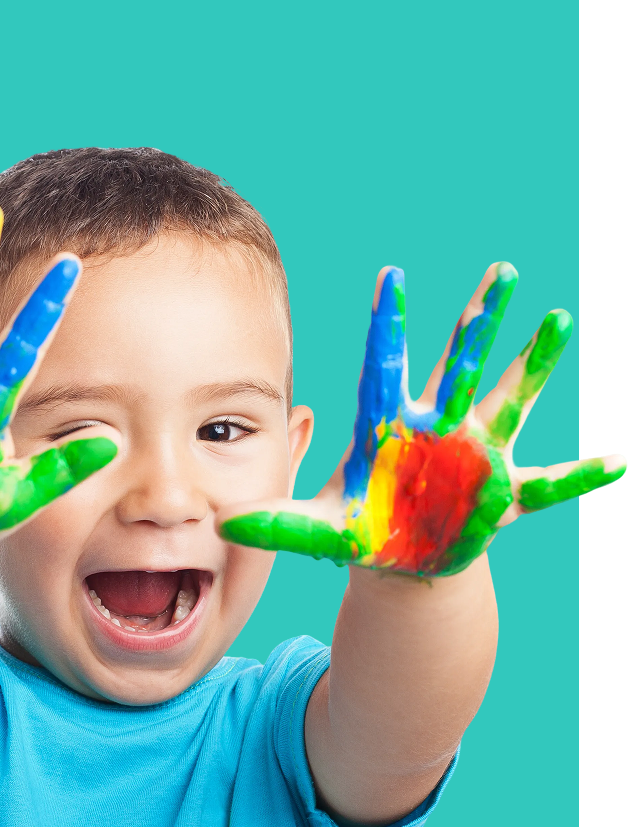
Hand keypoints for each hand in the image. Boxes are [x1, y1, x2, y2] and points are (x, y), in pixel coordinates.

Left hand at [218, 263, 626, 577]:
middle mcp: (440, 426)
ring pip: (512, 398)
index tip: (390, 276)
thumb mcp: (319, 527)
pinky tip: (620, 463)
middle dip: (480, 320)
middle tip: (502, 268)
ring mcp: (477, 454)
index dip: (388, 323)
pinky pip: (551, 482)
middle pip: (461, 363)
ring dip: (537, 362)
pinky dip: (583, 476)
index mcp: (391, 425)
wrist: (403, 557)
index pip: (386, 364)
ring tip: (559, 318)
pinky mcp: (503, 492)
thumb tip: (222, 524)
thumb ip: (277, 522)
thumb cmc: (362, 528)